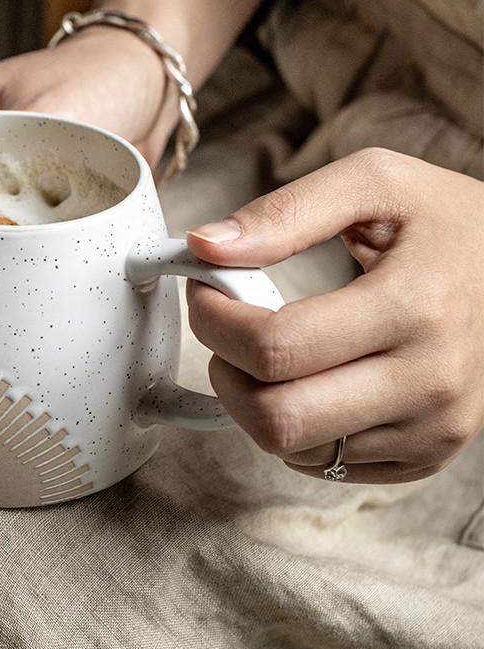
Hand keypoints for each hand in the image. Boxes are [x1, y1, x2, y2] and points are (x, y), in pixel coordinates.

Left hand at [185, 148, 483, 482]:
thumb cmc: (441, 220)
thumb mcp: (372, 182)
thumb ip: (284, 212)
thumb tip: (205, 246)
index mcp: (414, 307)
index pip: (275, 348)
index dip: (216, 321)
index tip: (207, 290)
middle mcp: (430, 383)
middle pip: (278, 418)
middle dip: (226, 372)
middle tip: (228, 330)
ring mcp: (433, 429)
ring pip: (293, 450)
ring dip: (254, 400)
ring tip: (269, 350)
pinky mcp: (426, 455)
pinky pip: (324, 465)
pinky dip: (294, 427)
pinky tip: (307, 380)